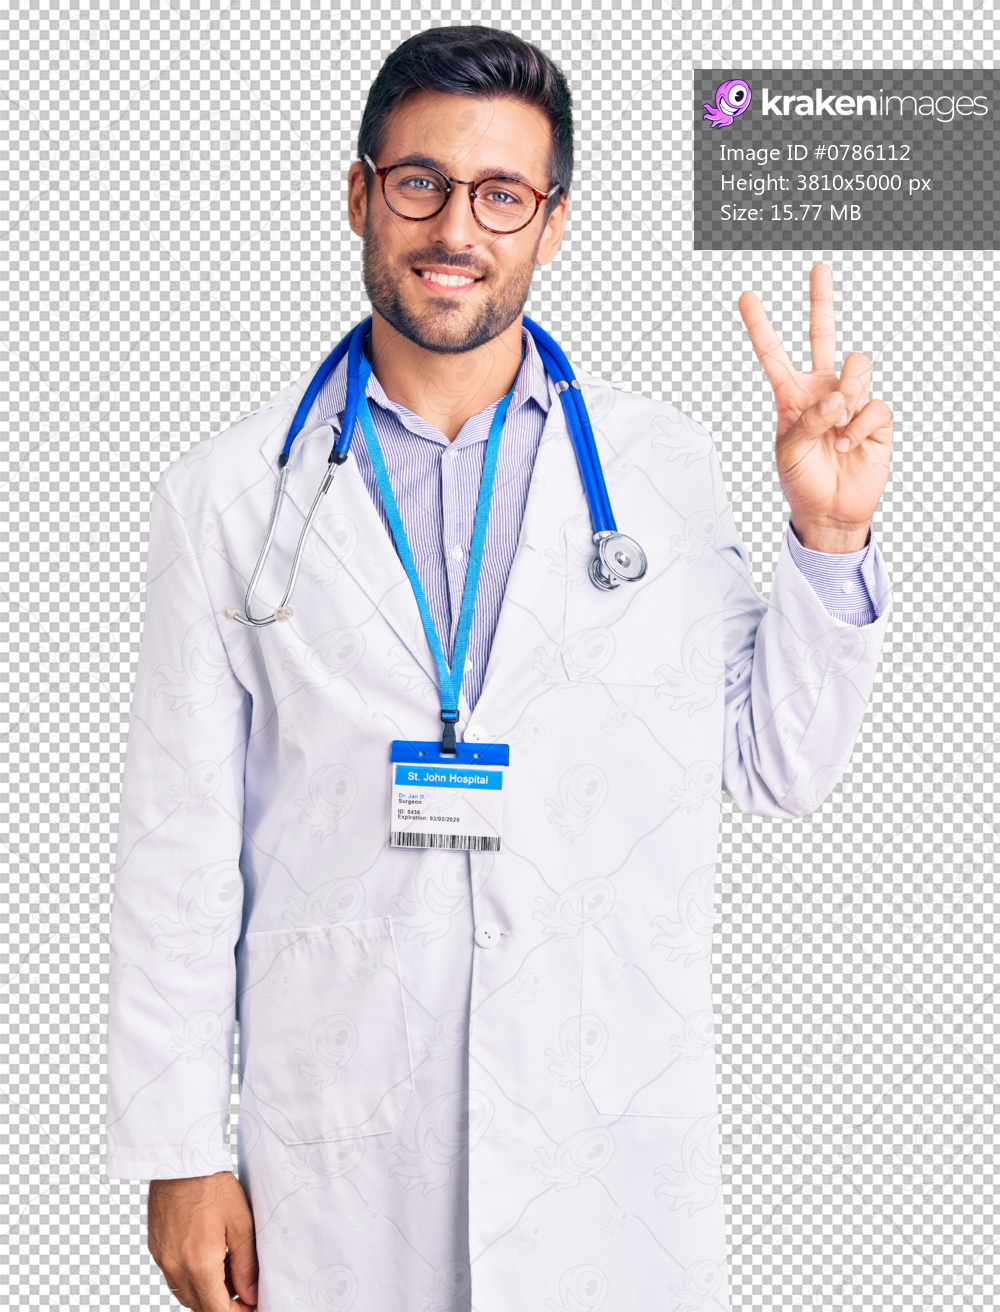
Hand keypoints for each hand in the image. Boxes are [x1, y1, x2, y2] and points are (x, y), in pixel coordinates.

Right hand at [147, 1171, 258, 1310]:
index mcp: (198, 1264)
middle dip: (223, 1303)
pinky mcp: (156, 1248)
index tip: (252, 1304)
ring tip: (227, 1268)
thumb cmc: (212, 1185)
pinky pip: (174, 1276)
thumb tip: (250, 1295)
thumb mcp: (240, 1223)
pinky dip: (192, 1277)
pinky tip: (207, 1256)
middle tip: (244, 1285)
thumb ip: (246, 1264)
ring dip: (206, 1292)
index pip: (216, 1311)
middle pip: (199, 1306)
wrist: (180, 1160)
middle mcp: (175, 1268)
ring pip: (186, 1294)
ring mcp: (163, 1259)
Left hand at [738, 263, 892, 552]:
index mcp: (791, 396)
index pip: (774, 354)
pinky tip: (848, 443)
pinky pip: (874, 404)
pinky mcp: (875, 417)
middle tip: (818, 269)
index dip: (761, 327)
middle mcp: (822, 390)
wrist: (830, 511)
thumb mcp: (789, 451)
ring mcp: (850, 401)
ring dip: (848, 393)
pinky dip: (859, 425)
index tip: (746, 298)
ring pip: (857, 367)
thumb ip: (807, 419)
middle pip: (823, 336)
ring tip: (837, 425)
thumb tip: (838, 397)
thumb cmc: (802, 481)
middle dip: (821, 302)